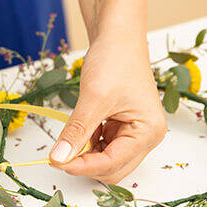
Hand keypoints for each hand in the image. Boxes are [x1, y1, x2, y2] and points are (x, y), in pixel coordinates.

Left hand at [50, 36, 166, 183]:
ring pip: (106, 161)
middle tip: (59, 154)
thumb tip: (58, 159)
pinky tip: (80, 130)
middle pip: (113, 169)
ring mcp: (134, 133)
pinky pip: (102, 147)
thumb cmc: (114, 61)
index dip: (83, 166)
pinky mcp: (121, 128)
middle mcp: (146, 137)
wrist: (117, 38)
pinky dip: (88, 144)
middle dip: (86, 164)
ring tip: (70, 137)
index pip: (113, 163)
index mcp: (148, 131)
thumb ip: (77, 131)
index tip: (58, 162)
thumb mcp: (93, 98)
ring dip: (86, 155)